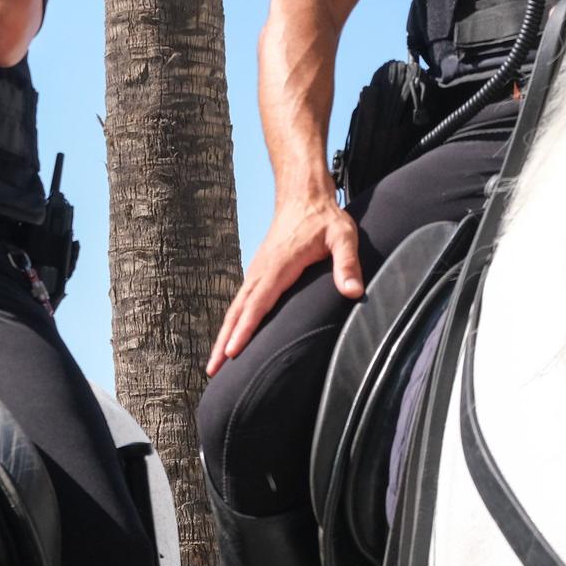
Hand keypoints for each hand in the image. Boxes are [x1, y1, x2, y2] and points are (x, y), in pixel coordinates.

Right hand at [206, 197, 362, 375]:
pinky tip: (231, 338)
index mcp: (278, 266)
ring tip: (215, 363)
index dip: (245, 330)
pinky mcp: (258, 273)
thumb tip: (353, 292)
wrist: (302, 195)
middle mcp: (261, 271)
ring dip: (224, 335)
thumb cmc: (325, 217)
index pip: (259, 304)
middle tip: (212, 370)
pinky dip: (233, 322)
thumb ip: (348, 263)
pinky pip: (242, 302)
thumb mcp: (343, 236)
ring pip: (236, 308)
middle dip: (224, 342)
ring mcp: (256, 271)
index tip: (232, 352)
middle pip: (238, 312)